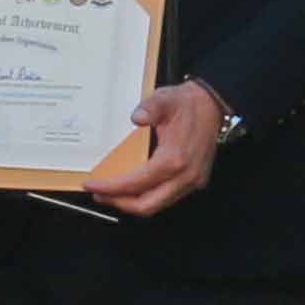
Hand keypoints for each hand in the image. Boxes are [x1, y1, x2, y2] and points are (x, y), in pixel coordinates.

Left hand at [87, 81, 226, 217]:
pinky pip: (167, 197)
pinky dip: (146, 196)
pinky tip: (132, 188)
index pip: (137, 184)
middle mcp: (186, 176)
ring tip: (111, 193)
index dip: (111, 188)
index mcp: (175, 159)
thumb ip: (149, 108)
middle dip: (119, 203)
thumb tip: (137, 118)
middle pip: (147, 205)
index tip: (92, 185)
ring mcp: (192, 181)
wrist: (212, 105)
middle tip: (98, 194)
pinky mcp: (194, 181)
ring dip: (132, 203)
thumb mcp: (164, 99)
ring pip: (158, 204)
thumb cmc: (187, 104)